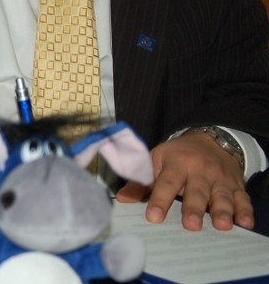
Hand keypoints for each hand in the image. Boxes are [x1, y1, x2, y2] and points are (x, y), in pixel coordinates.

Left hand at [116, 131, 252, 231]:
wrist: (209, 140)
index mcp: (176, 163)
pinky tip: (244, 222)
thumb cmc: (177, 156)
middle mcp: (200, 171)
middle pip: (197, 191)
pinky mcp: (236, 186)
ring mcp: (220, 179)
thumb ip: (140, 182)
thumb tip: (122, 199)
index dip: (159, 199)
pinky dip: (245, 210)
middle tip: (191, 225)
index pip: (166, 182)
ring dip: (222, 210)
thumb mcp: (155, 161)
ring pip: (222, 195)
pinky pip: (242, 198)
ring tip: (221, 225)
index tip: (153, 217)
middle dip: (194, 208)